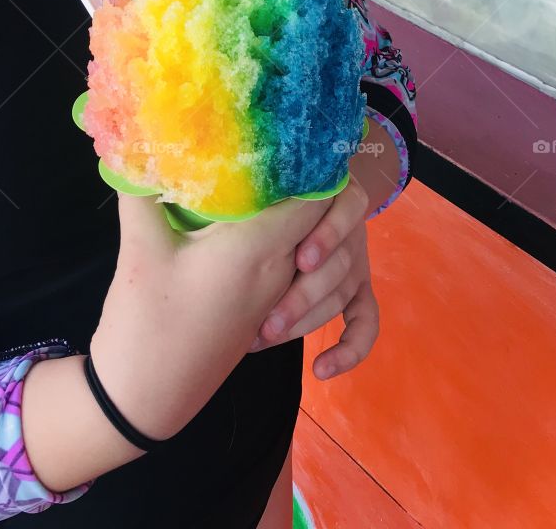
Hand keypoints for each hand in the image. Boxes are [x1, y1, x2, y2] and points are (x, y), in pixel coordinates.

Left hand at [247, 176, 378, 380]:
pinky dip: (349, 350)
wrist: (305, 203)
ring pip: (340, 295)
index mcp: (332, 195)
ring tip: (266, 336)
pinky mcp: (359, 291)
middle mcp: (348, 229)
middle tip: (266, 321)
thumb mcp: (265, 188)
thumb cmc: (271, 194)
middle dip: (301, 296)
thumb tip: (189, 188)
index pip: (347, 208)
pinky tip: (320, 368)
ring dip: (305, 321)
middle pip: (339, 264)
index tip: (299, 259)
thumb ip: (251, 191)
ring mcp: (355, 262)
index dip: (326, 236)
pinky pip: (366, 323)